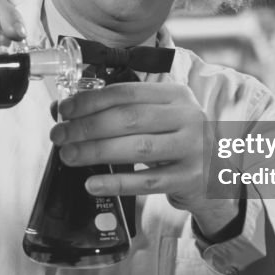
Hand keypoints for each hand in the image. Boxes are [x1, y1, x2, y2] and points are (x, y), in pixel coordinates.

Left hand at [49, 82, 238, 233]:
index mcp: (176, 95)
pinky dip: (116, 182)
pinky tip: (92, 182)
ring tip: (69, 155)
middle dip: (87, 127)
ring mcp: (192, 148)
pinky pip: (147, 181)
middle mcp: (188, 117)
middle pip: (129, 119)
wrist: (215, 175)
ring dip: (96, 151)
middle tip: (59, 136)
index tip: (64, 110)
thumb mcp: (154, 119)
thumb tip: (61, 109)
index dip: (91, 100)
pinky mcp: (189, 178)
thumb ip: (113, 111)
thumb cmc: (175, 141)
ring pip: (137, 148)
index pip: (127, 92)